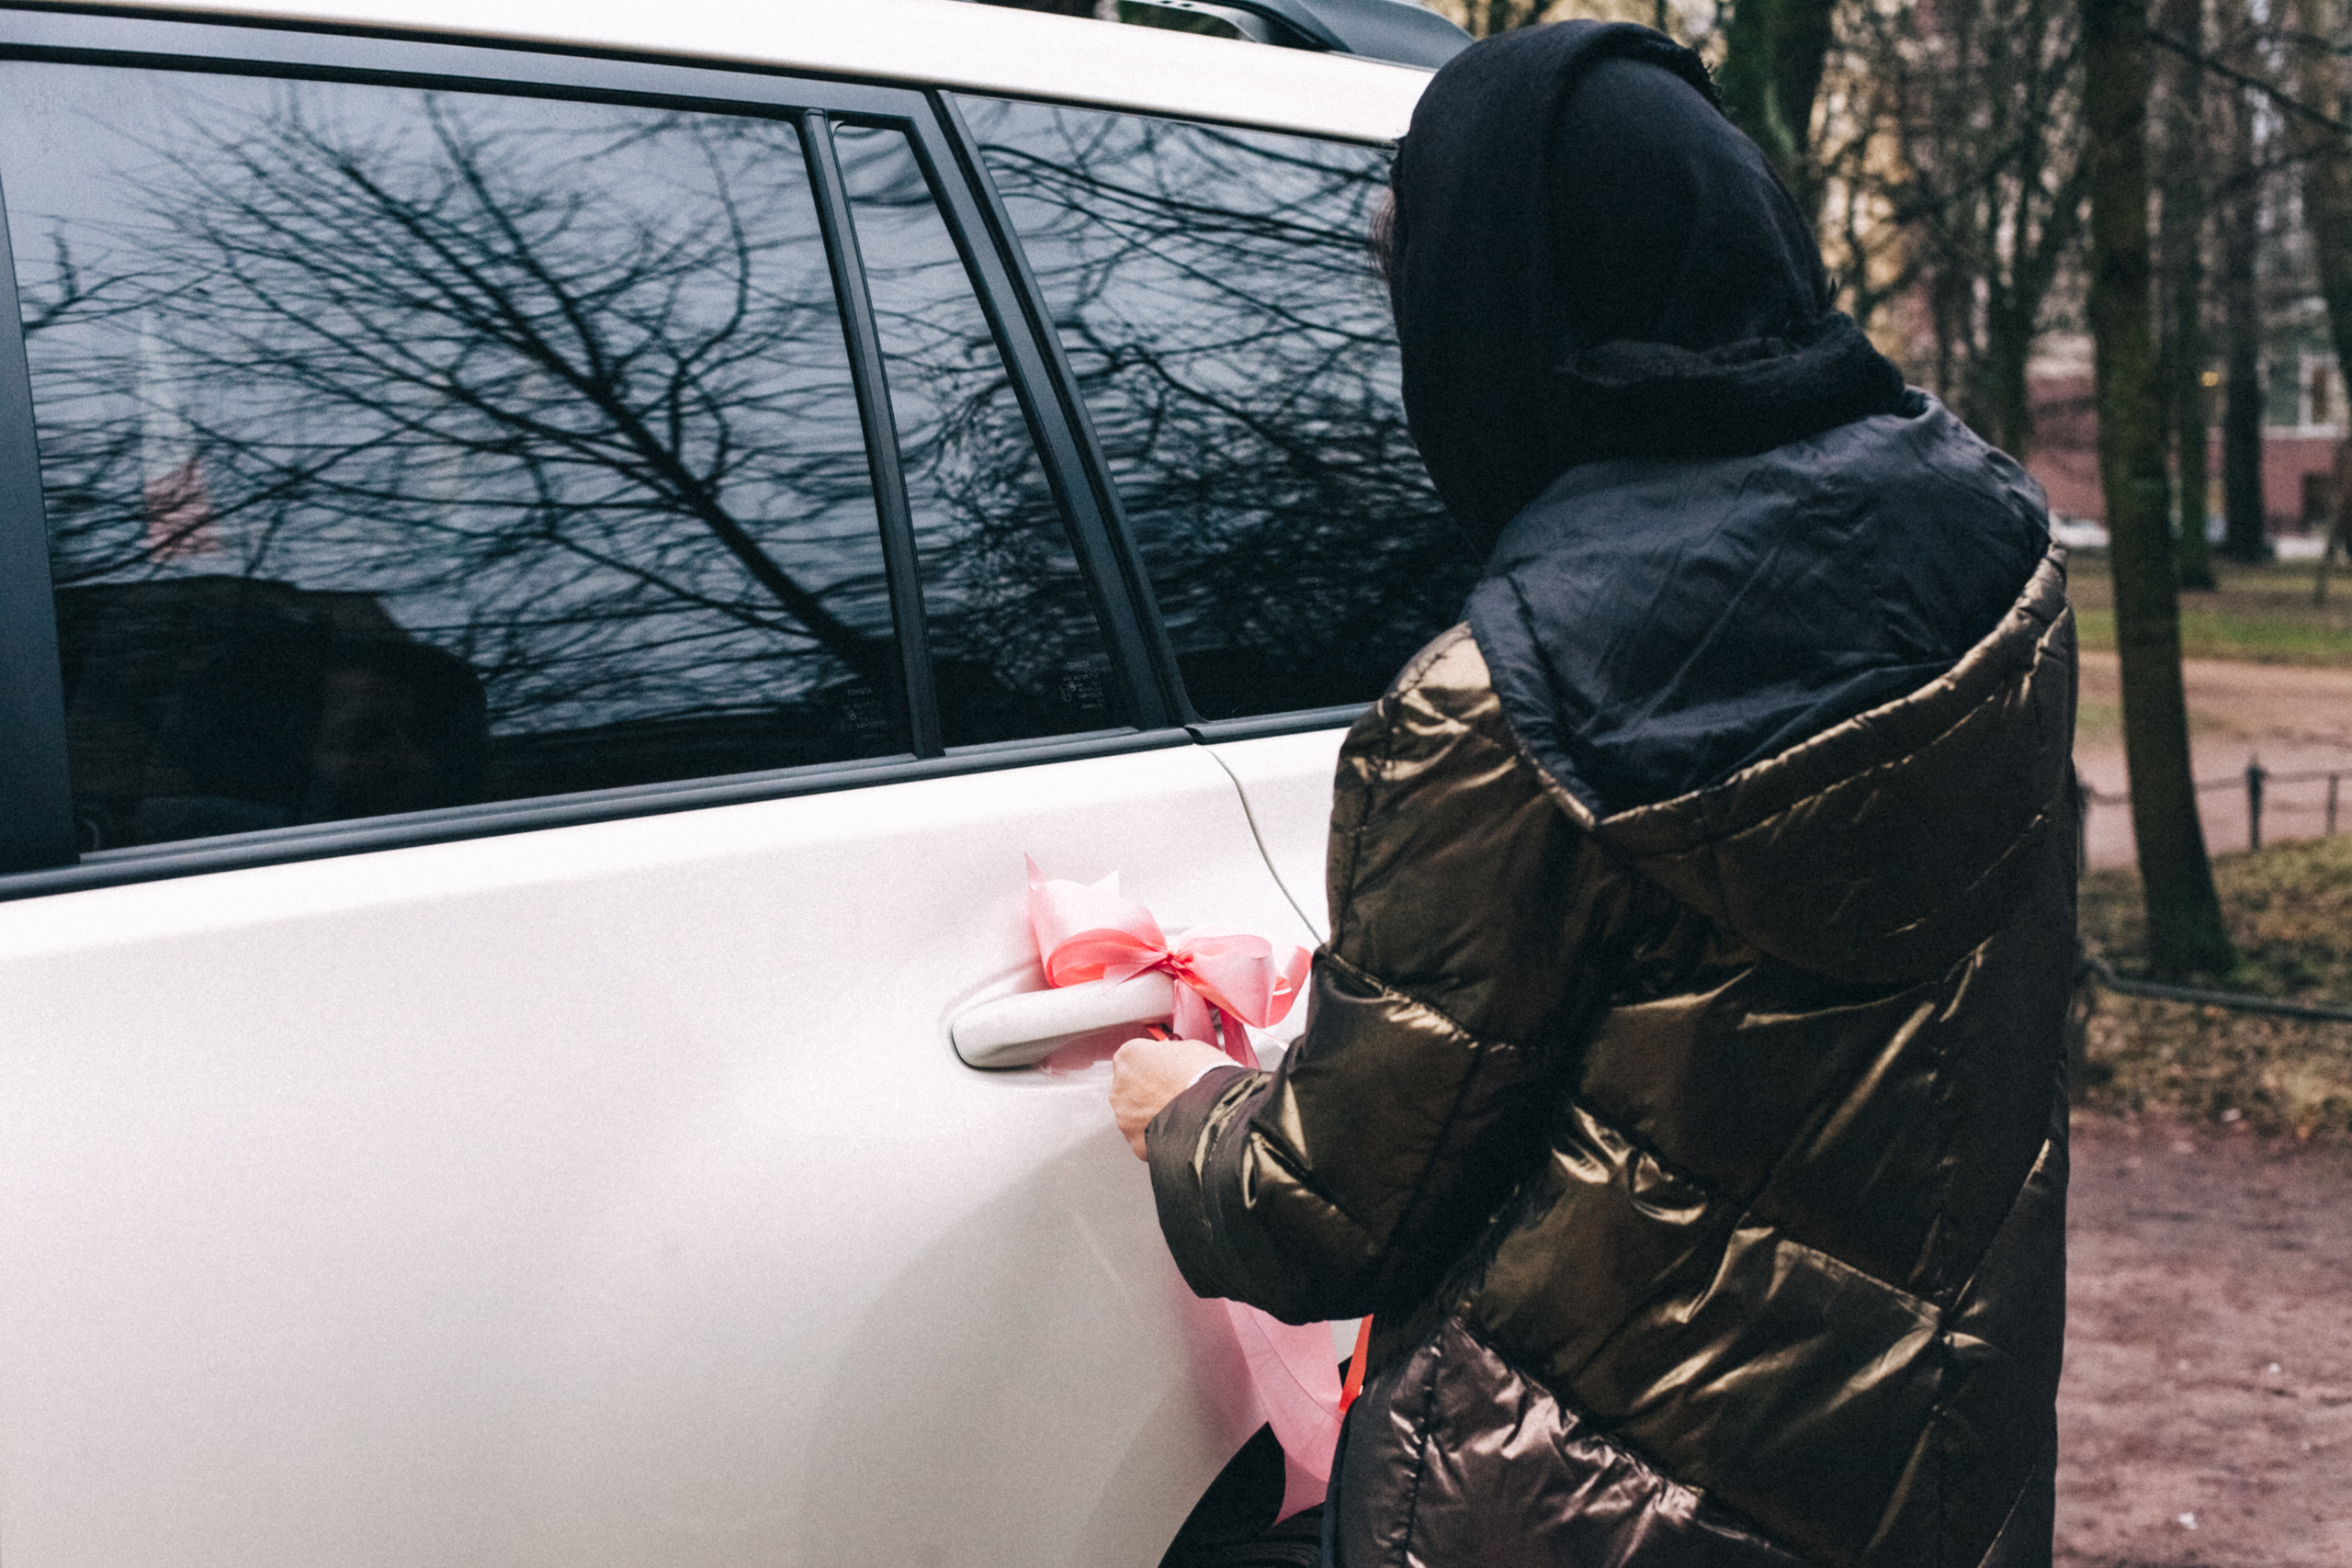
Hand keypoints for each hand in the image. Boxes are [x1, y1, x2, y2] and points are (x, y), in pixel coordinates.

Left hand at [1109, 1035, 1237, 1159]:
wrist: (1216, 1113)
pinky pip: (1144, 1137)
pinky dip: (1158, 1135)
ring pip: (1135, 1114)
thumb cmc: (1206, 1078)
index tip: (1167, 1069)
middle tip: (1176, 1092)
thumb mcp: (1190, 1048)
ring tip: (1181, 1113)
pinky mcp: (1135, 1142)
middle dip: (1149, 1090)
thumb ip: (1170, 1052)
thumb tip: (1173, 1058)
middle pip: (1131, 1086)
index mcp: (1130, 1056)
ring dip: (1151, 1113)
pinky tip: (1178, 1129)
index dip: (1155, 1064)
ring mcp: (1125, 1116)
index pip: (1135, 1057)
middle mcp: (1120, 1085)